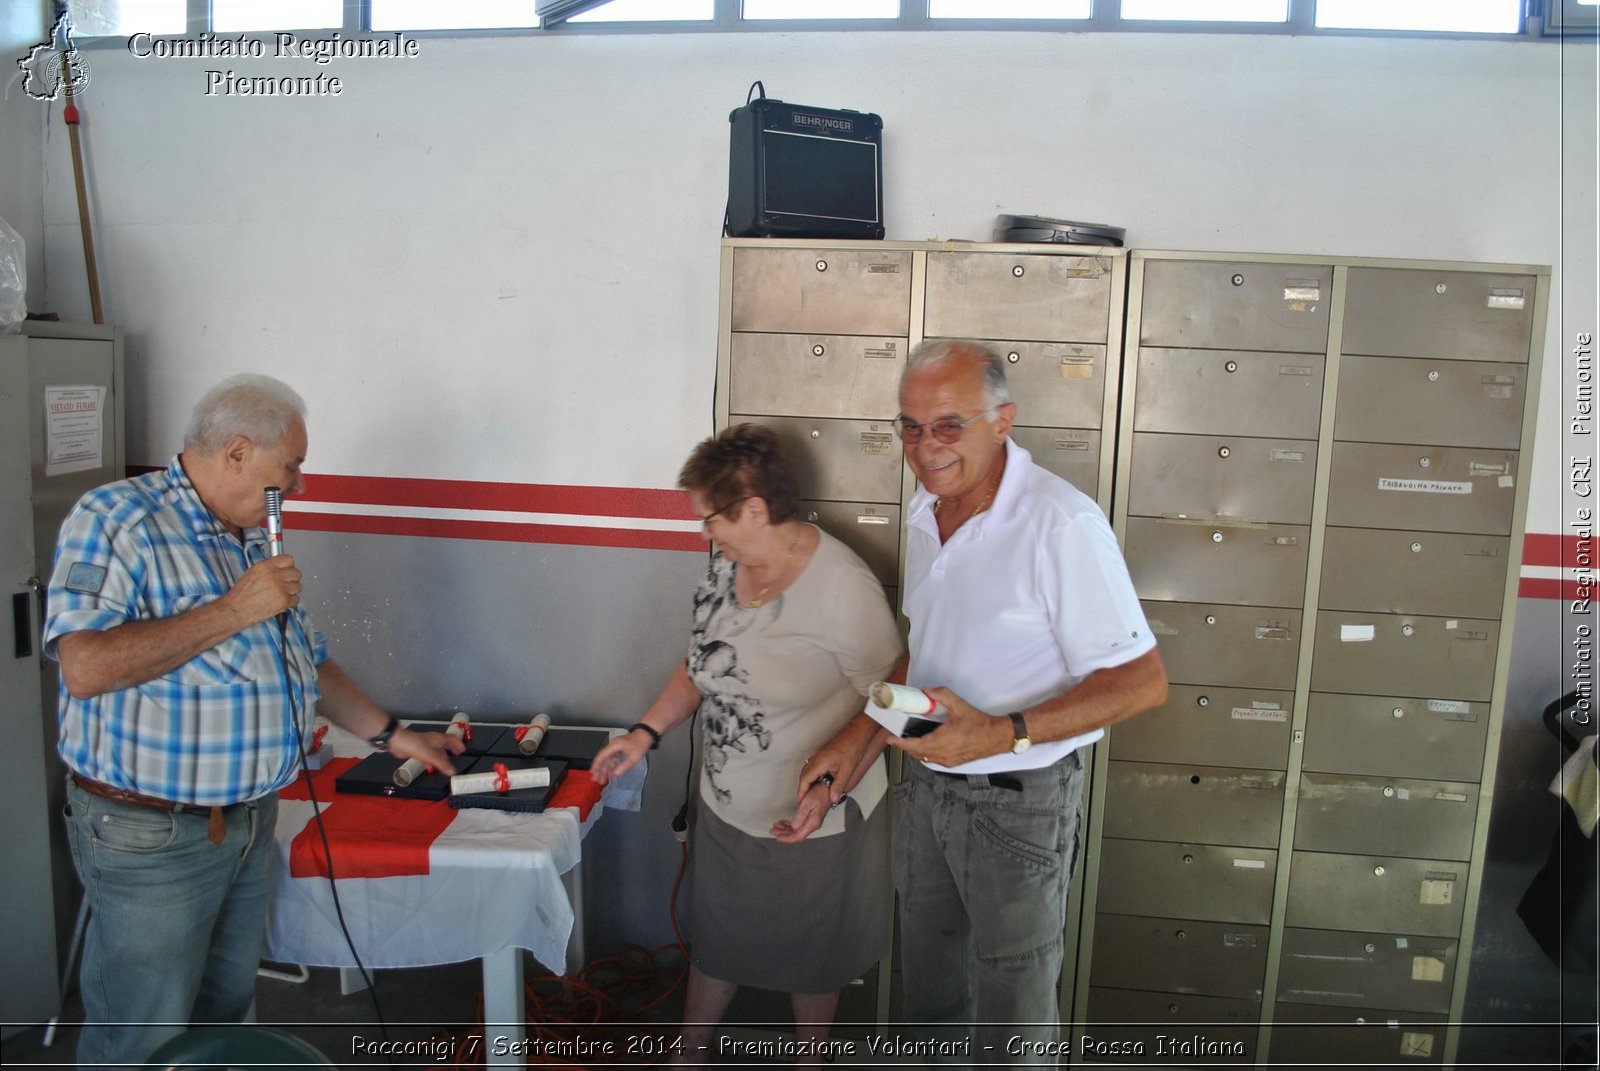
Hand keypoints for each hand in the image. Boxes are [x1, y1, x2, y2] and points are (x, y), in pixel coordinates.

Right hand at [224, 554, 301, 626]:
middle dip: (291, 579)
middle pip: (296, 573)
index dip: (288, 565)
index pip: (288, 559)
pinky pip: (296, 599)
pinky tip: (281, 601)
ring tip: (281, 593)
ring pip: (298, 586)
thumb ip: (268, 567)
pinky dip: (290, 602)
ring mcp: (281, 588)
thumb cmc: (241, 594)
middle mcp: (274, 576)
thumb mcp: (252, 572)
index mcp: (265, 566)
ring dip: (292, 590)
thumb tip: (279, 566)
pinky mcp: (284, 601)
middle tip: (285, 583)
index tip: (287, 569)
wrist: (236, 610)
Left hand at [389, 726, 464, 774]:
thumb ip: (442, 764)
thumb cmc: (414, 743)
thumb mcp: (430, 755)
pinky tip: (430, 768)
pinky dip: (431, 762)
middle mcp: (433, 741)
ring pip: (436, 752)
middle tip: (455, 756)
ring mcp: (425, 745)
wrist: (397, 742)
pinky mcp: (418, 750)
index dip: (459, 744)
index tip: (463, 751)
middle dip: (451, 751)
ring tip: (444, 765)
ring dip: (441, 758)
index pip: (453, 739)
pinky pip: (428, 757)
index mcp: (439, 739)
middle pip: (445, 745)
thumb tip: (452, 771)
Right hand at [591, 729, 651, 785]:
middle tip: (596, 779)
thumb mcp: (633, 757)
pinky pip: (612, 758)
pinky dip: (611, 766)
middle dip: (599, 770)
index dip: (596, 766)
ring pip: (607, 760)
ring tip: (602, 779)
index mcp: (614, 745)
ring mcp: (615, 747)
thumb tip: (615, 774)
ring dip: (604, 769)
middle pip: (603, 759)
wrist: (646, 734)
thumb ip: (624, 766)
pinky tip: (610, 773)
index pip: (601, 756)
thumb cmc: (641, 743)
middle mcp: (613, 745)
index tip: (593, 773)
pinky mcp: (619, 749)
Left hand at [771, 779, 834, 843]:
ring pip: (796, 830)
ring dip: (785, 830)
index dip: (787, 838)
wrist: (828, 788)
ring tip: (776, 826)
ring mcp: (812, 822)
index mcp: (813, 822)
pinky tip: (783, 823)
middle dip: (783, 834)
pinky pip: (798, 825)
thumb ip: (800, 815)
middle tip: (773, 831)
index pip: (798, 836)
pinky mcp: (810, 818)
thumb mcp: (808, 802)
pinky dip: (789, 825)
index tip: (778, 837)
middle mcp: (813, 824)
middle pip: (796, 835)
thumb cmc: (820, 793)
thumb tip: (793, 827)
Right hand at [797, 735, 863, 806]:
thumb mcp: (846, 770)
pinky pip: (812, 765)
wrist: (856, 733)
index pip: (805, 780)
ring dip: (806, 781)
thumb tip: (833, 798)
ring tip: (809, 791)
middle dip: (802, 788)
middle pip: (803, 775)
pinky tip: (818, 779)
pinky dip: (811, 774)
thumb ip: (838, 786)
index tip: (800, 801)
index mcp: (820, 762)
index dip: (801, 791)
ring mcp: (819, 754)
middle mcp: (816, 758)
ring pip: (807, 769)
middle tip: (803, 799)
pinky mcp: (822, 752)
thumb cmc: (852, 748)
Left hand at [884, 687, 1010, 767]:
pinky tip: (925, 744)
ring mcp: (948, 761)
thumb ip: (942, 696)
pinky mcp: (953, 763)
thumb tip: (927, 691)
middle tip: (897, 737)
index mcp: (942, 741)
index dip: (901, 743)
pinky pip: (933, 760)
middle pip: (917, 754)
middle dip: (905, 746)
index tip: (890, 738)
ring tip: (908, 740)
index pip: (915, 745)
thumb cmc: (980, 724)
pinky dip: (925, 754)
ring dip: (915, 751)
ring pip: (925, 758)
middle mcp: (943, 754)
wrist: (996, 737)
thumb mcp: (960, 706)